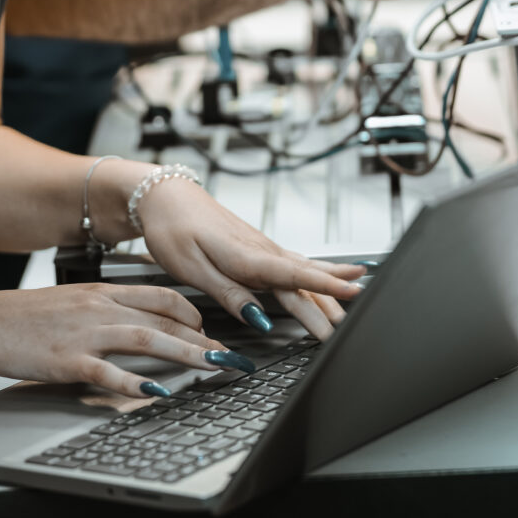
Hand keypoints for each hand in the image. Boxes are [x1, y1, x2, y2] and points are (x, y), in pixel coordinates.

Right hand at [0, 282, 236, 398]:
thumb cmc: (25, 316)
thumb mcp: (73, 302)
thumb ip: (108, 310)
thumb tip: (143, 326)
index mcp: (103, 291)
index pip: (163, 296)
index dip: (194, 314)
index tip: (212, 331)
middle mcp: (100, 307)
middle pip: (165, 319)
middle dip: (204, 338)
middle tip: (231, 356)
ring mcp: (85, 333)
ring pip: (148, 339)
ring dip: (187, 354)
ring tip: (214, 367)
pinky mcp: (67, 360)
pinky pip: (108, 371)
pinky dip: (135, 381)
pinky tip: (157, 391)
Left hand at [139, 180, 364, 340]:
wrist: (163, 195)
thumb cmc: (173, 228)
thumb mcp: (193, 268)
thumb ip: (230, 294)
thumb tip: (260, 319)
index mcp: (246, 255)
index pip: (294, 274)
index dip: (326, 286)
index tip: (354, 292)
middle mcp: (259, 249)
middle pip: (302, 279)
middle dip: (331, 300)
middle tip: (352, 322)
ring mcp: (259, 246)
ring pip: (300, 270)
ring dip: (326, 286)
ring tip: (352, 298)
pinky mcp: (254, 246)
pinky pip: (290, 263)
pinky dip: (312, 272)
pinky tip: (324, 276)